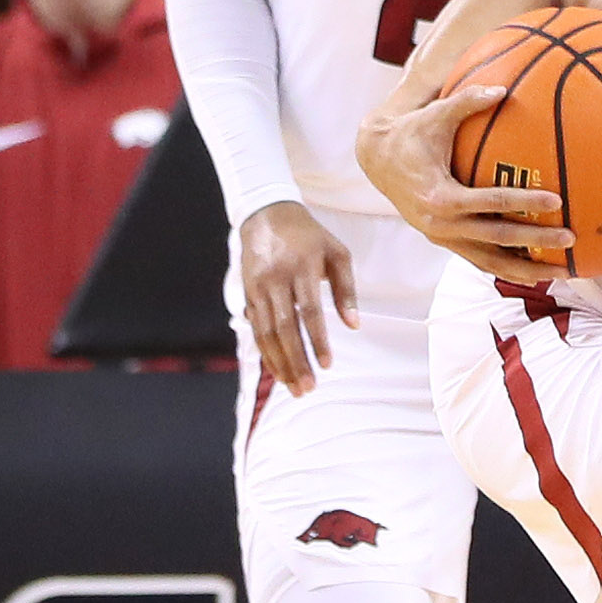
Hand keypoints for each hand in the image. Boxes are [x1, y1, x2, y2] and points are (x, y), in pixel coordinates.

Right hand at [235, 201, 360, 392]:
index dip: (317, 339)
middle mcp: (276, 279)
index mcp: (301, 267)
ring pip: (266, 332)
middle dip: (296, 360)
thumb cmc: (309, 236)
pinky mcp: (247, 293)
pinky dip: (266, 352)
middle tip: (308, 388)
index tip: (327, 364)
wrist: (266, 214)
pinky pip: (256, 328)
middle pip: (284, 327)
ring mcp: (258, 287)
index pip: (309, 310)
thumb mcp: (337, 253)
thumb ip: (346, 289)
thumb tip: (354, 325)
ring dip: (280, 363)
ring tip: (294, 387)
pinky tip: (278, 371)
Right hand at [352, 83, 573, 284]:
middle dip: (536, 241)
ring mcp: (442, 237)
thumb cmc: (412, 133)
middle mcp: (440, 224)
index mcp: (439, 195)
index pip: (491, 202)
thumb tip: (503, 88)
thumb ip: (468, 101)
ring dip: (526, 269)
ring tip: (562, 271)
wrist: (377, 160)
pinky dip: (508, 268)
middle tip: (571, 238)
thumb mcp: (436, 114)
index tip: (556, 200)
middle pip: (497, 238)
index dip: (524, 201)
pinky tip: (537, 272)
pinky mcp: (444, 242)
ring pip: (490, 261)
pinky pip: (480, 260)